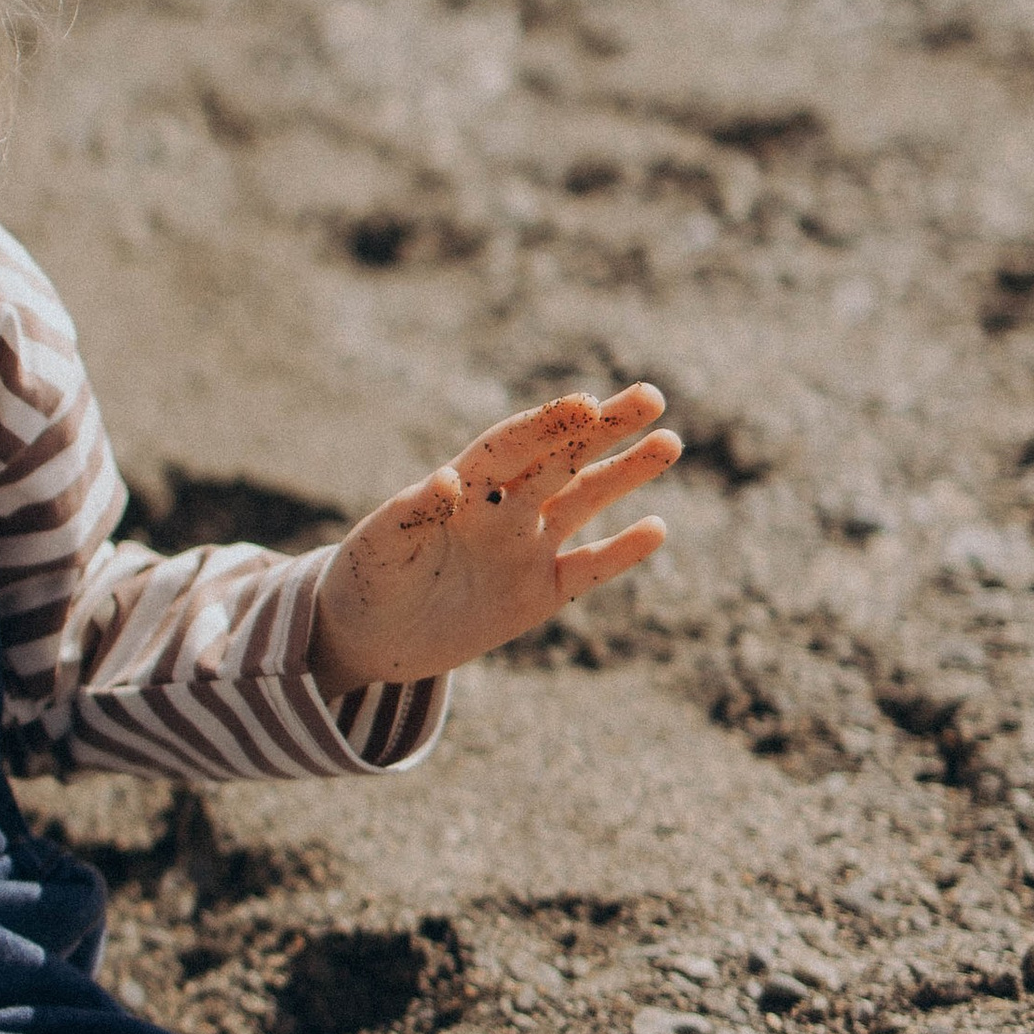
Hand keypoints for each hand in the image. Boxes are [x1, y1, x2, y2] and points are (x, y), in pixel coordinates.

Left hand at [308, 387, 680, 692]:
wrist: (365, 638)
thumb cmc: (363, 580)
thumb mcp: (377, 547)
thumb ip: (410, 512)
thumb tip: (446, 477)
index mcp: (463, 486)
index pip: (513, 445)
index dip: (547, 425)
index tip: (584, 403)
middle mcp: (502, 508)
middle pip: (561, 459)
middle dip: (603, 428)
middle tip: (650, 395)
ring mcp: (525, 548)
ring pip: (584, 501)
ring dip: (624, 473)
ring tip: (669, 442)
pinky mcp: (537, 594)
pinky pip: (587, 569)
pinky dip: (621, 552)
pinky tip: (656, 527)